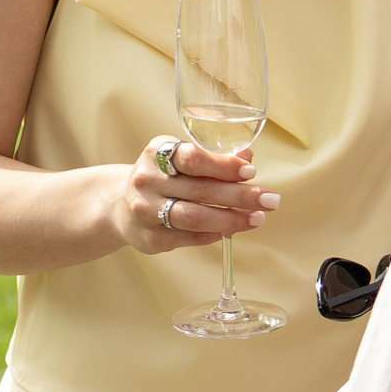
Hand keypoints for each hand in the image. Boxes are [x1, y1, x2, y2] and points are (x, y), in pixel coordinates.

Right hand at [115, 135, 278, 254]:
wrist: (119, 205)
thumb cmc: (163, 178)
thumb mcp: (181, 159)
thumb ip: (213, 158)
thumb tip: (248, 156)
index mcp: (157, 153)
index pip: (193, 158)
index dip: (224, 165)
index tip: (251, 172)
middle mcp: (147, 181)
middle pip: (200, 190)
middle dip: (240, 196)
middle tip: (271, 200)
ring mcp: (145, 211)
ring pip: (194, 217)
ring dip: (231, 219)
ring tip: (258, 218)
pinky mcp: (149, 238)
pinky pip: (188, 238)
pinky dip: (213, 234)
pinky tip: (231, 230)